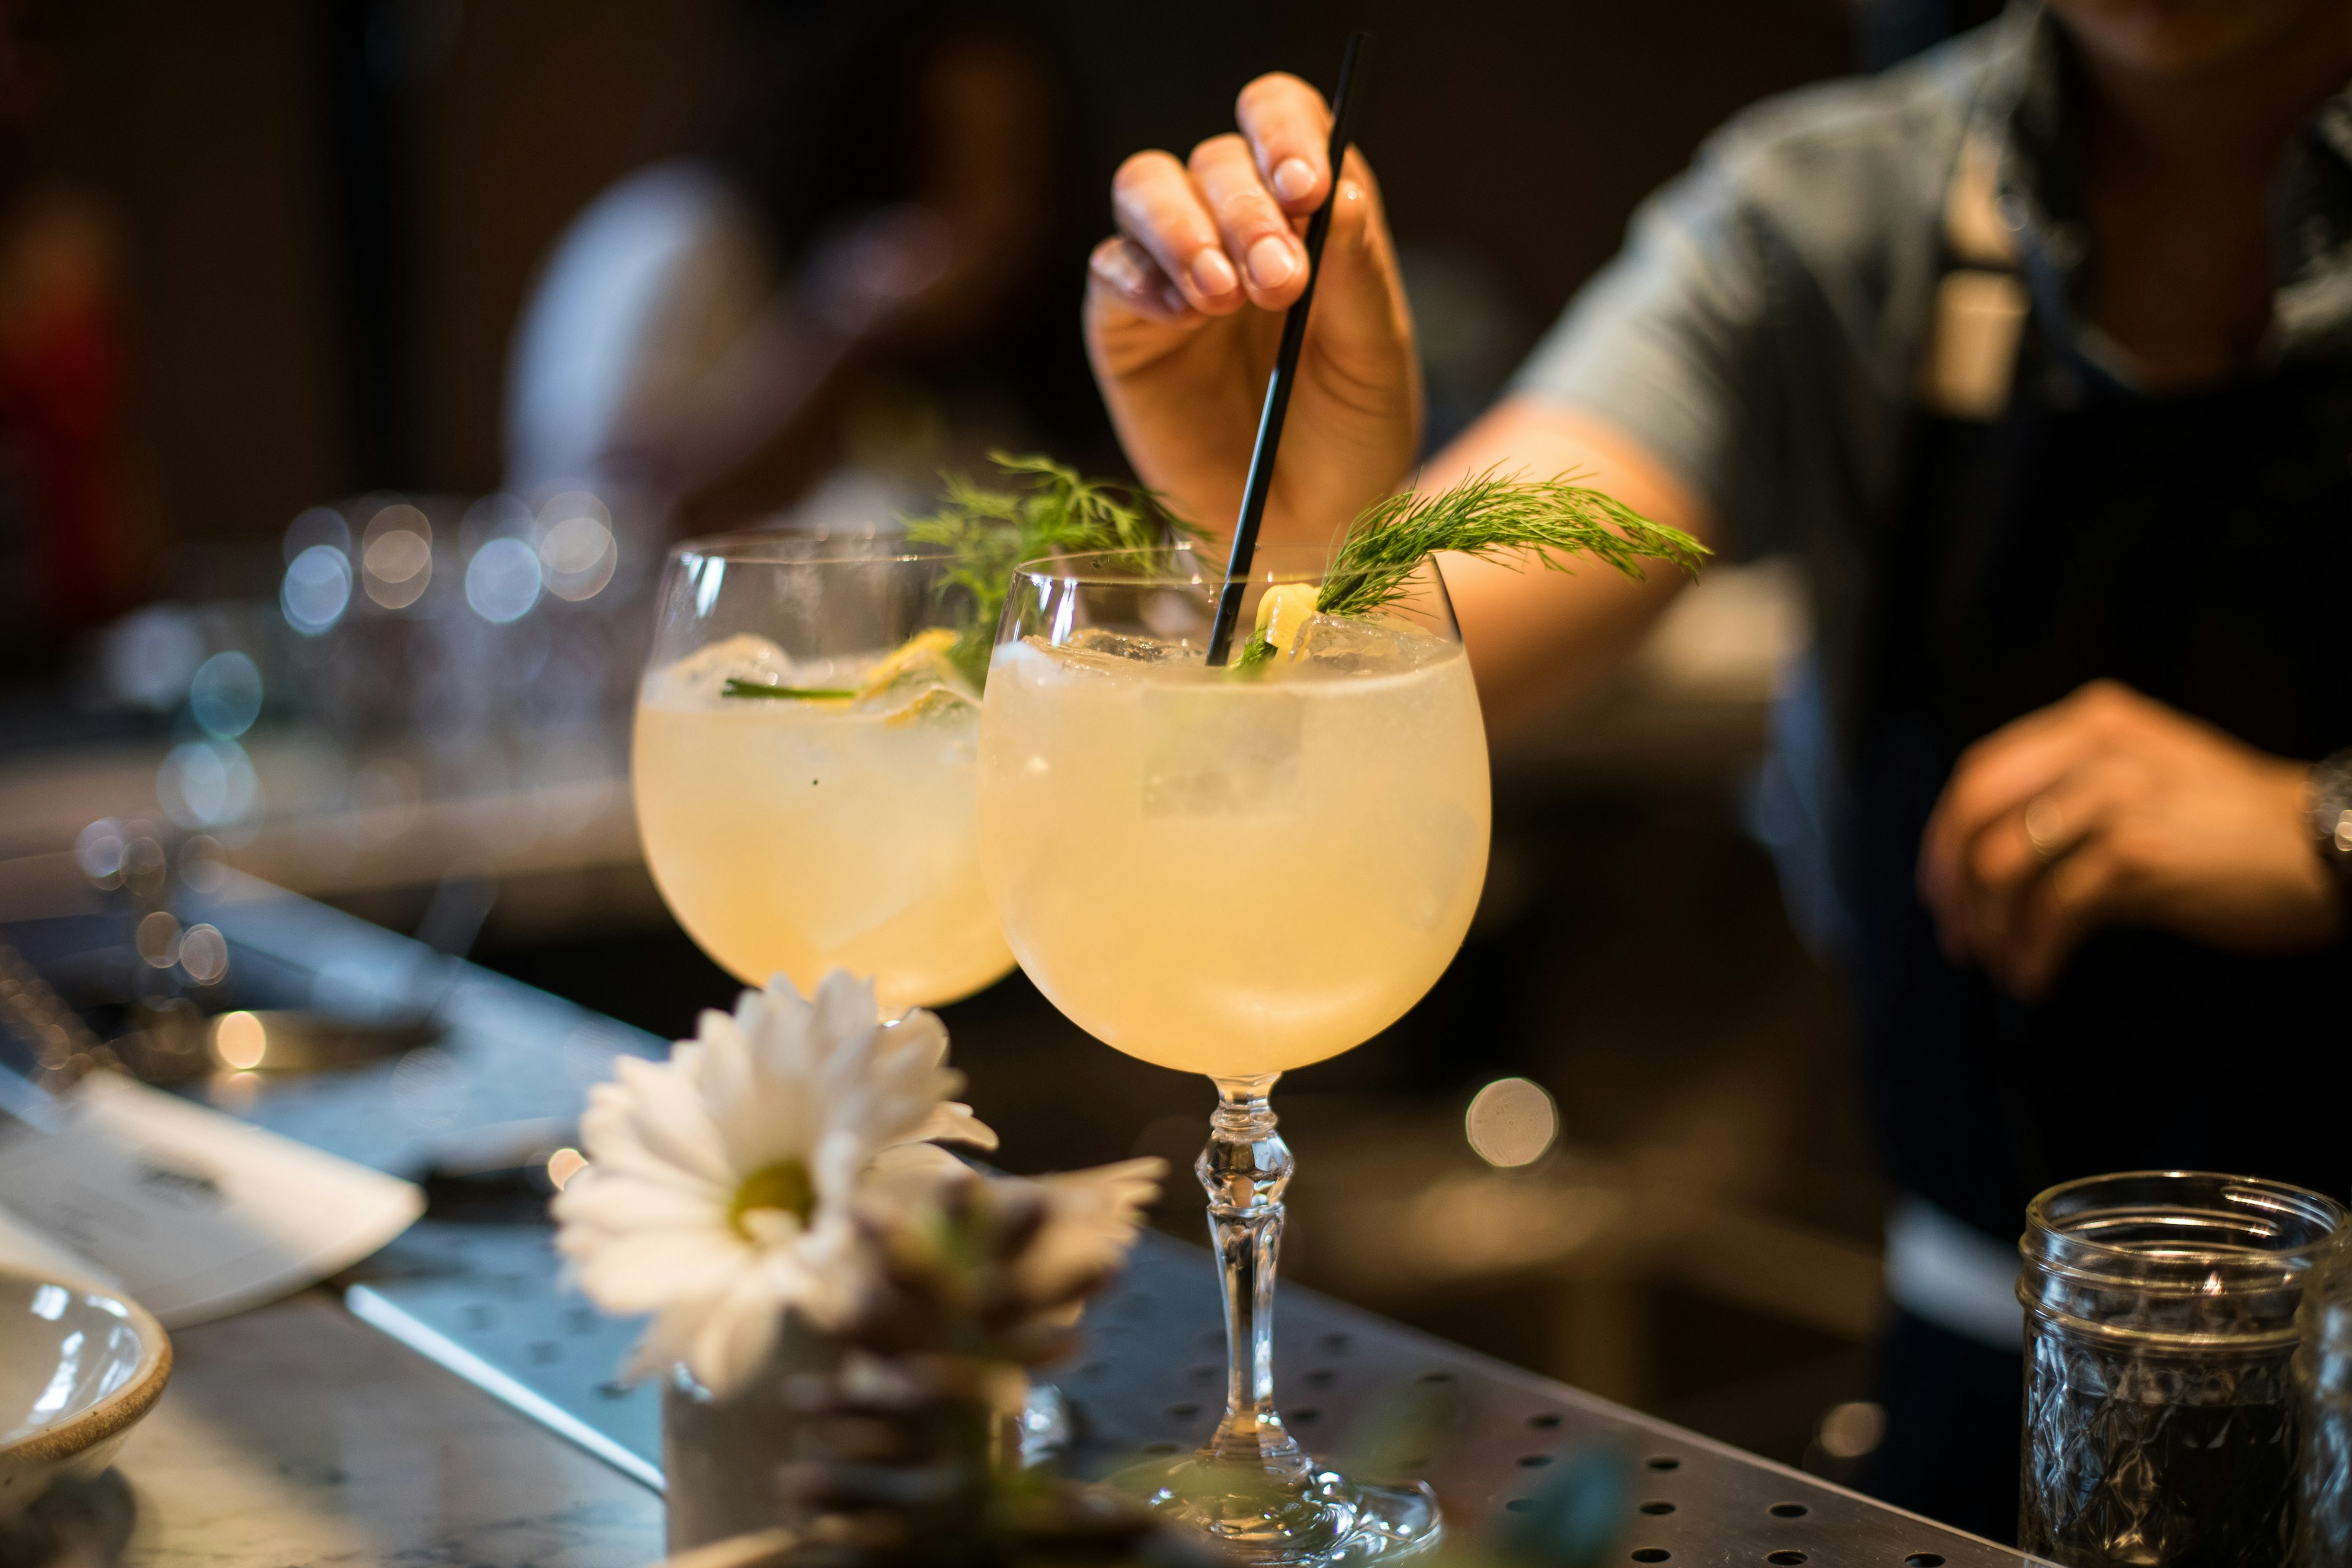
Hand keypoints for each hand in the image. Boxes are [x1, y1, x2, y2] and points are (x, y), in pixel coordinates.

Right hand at [1085, 72, 1419, 543]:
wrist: (1306, 526)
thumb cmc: (1350, 437)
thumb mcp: (1375, 361)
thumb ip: (1358, 278)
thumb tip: (1341, 193)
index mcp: (1308, 212)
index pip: (1283, 118)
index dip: (1285, 131)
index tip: (1306, 188)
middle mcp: (1236, 224)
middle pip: (1216, 158)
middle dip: (1246, 210)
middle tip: (1276, 282)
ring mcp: (1174, 267)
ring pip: (1147, 187)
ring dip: (1182, 228)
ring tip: (1219, 297)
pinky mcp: (1125, 322)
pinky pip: (1111, 268)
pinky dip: (1140, 278)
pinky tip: (1178, 318)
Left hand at [1917, 680, 2338, 999]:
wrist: (2324, 844)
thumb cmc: (2234, 823)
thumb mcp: (2145, 773)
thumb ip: (2071, 789)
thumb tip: (1987, 854)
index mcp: (2089, 723)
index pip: (1978, 773)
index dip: (1945, 837)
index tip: (1939, 890)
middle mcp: (2095, 749)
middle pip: (1975, 816)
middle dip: (1952, 884)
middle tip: (1957, 937)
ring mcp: (2116, 799)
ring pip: (2005, 867)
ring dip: (1991, 928)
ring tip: (2002, 963)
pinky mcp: (2138, 855)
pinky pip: (2054, 910)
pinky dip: (2031, 950)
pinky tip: (2034, 978)